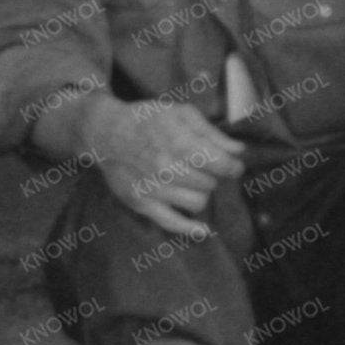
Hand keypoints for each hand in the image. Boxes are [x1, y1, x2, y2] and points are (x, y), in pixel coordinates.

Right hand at [69, 95, 246, 238]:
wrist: (105, 132)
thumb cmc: (146, 120)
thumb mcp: (180, 113)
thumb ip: (210, 132)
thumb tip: (238, 151)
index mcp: (180, 144)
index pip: (222, 165)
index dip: (232, 166)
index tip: (232, 165)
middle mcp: (167, 169)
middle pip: (210, 184)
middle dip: (210, 176)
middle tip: (201, 167)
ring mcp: (154, 189)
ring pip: (198, 203)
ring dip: (199, 192)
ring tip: (189, 181)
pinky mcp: (142, 203)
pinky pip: (172, 223)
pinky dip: (191, 229)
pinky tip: (204, 231)